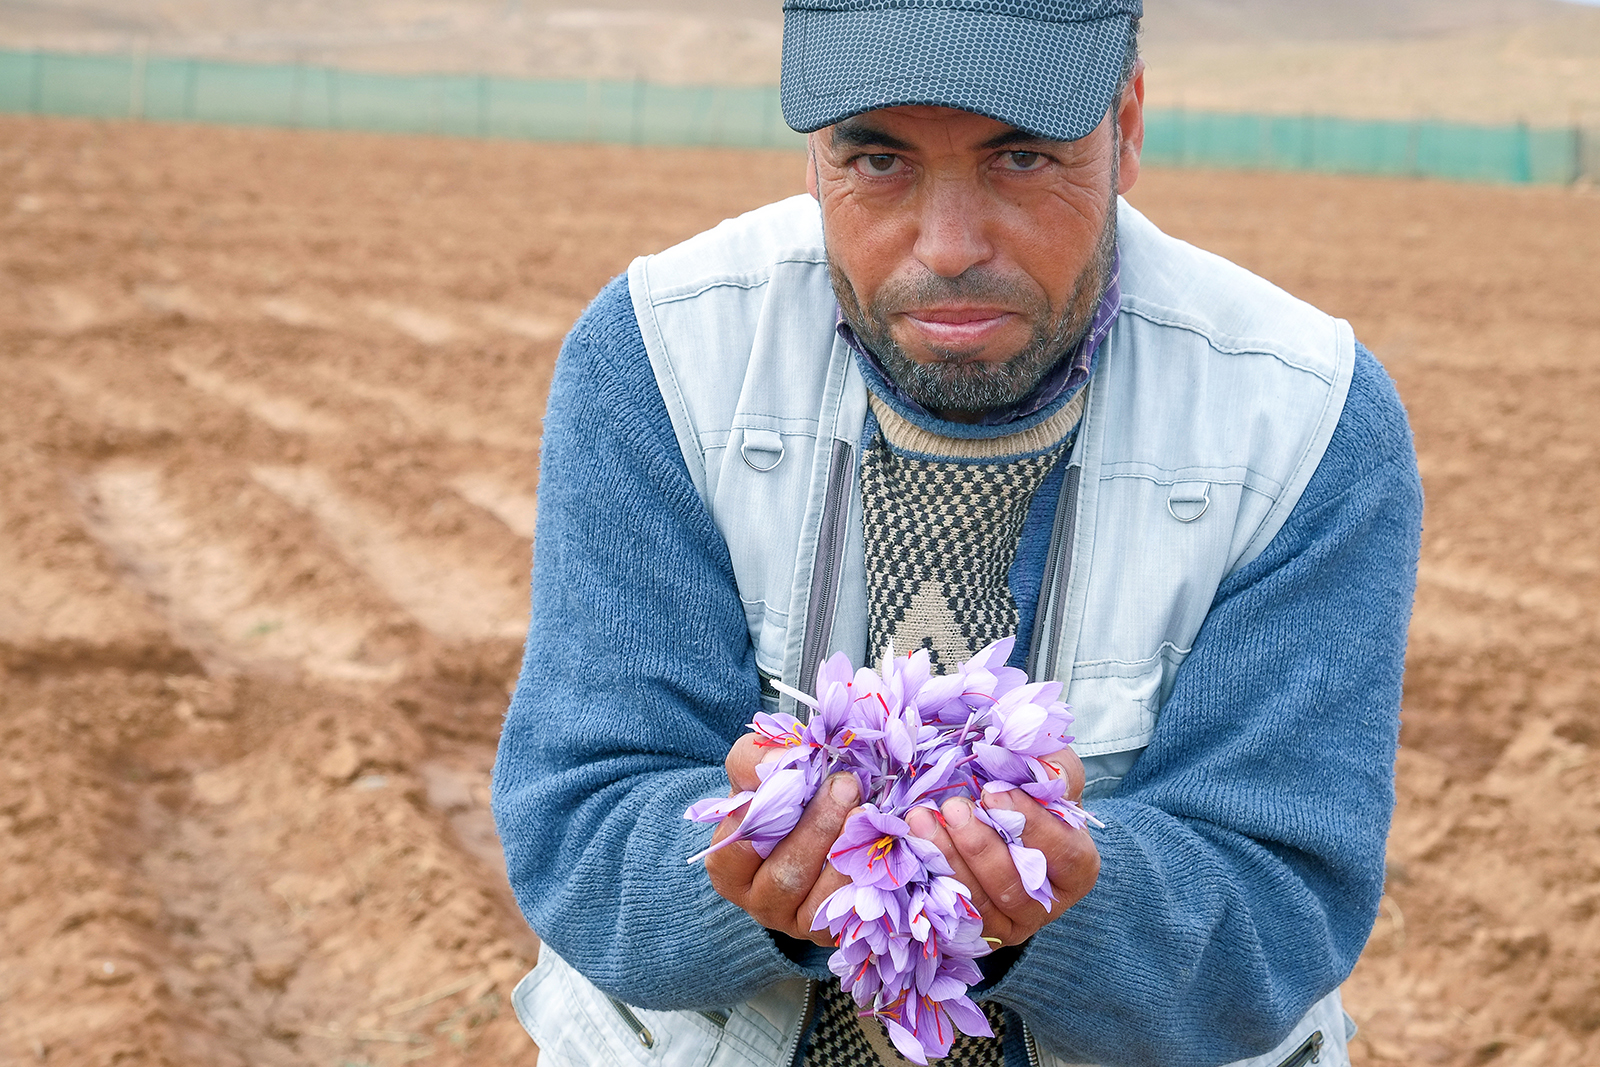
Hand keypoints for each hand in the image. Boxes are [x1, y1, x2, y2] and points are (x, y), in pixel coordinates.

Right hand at [704, 734, 859, 944]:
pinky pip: (850, 911)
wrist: (833, 819)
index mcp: (730, 863)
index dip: (756, 820)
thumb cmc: (790, 794)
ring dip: (846, 852)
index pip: (732, 848)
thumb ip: (759, 760)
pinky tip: (882, 845)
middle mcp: (759, 899)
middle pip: (783, 874)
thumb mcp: (763, 771)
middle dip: (817, 828)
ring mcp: (795, 921)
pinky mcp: (832, 931)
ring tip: (868, 814)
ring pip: (821, 898)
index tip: (788, 783)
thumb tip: (782, 760)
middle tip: (846, 786)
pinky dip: (867, 877)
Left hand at [904, 747, 1099, 946]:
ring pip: (980, 902)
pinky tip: (915, 845)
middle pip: (1016, 885)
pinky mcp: (977, 929)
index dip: (1030, 825)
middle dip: (980, 846)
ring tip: (922, 820)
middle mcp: (1048, 902)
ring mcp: (1012, 922)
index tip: (992, 794)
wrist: (995, 818)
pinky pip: (953, 911)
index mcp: (1076, 866)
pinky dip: (932, 877)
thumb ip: (1055, 767)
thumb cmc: (1029, 793)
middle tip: (953, 808)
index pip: (1063, 853)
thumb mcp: (1051, 770)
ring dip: (948, 860)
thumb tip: (1050, 775)